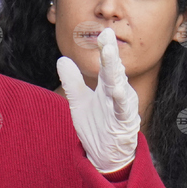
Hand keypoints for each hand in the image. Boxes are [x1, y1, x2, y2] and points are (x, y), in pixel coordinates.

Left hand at [57, 28, 139, 172]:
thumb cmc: (97, 127)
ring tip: (111, 56)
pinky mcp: (124, 123)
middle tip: (107, 34)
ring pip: (120, 87)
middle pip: (113, 71)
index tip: (103, 31)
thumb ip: (72, 81)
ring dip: (115, 71)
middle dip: (110, 53)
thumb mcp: (79, 102)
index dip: (104, 48)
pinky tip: (119, 90)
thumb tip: (62, 59)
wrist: (107, 156)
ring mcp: (122, 108)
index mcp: (107, 87)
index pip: (105, 65)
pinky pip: (123, 111)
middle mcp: (117, 94)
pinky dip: (121, 101)